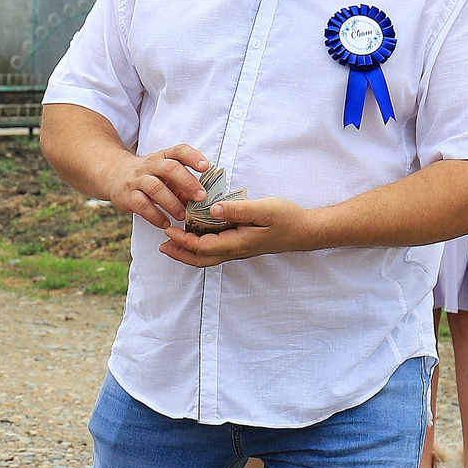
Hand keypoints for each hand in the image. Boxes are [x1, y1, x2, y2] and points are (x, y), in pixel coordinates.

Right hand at [105, 142, 212, 229]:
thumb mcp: (165, 173)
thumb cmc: (149, 176)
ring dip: (172, 203)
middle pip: (169, 168)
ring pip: (156, 188)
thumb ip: (183, 184)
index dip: (192, 156)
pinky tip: (165, 223)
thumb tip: (202, 199)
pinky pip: (142, 205)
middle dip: (187, 182)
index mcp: (163, 157)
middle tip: (200, 197)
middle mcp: (150, 165)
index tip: (205, 166)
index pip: (179, 151)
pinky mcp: (128, 196)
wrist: (114, 175)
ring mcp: (137, 180)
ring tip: (182, 215)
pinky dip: (156, 216)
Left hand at [155, 195, 316, 266]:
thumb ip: (239, 209)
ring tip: (171, 244)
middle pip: (201, 259)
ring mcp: (238, 250)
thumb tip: (214, 210)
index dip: (184, 241)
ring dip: (188, 252)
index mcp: (238, 243)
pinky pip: (215, 251)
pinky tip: (194, 236)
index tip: (169, 230)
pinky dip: (199, 246)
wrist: (305, 231)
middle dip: (180, 253)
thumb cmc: (287, 218)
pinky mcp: (241, 246)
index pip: (204, 247)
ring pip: (207, 258)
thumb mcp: (264, 209)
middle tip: (162, 245)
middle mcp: (235, 251)